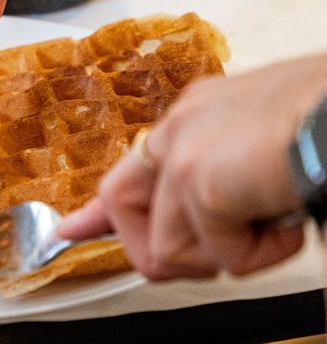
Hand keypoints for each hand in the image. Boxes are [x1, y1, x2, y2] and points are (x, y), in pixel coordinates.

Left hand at [56, 54, 326, 279]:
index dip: (98, 211)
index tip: (72, 229)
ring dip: (224, 255)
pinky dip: (260, 256)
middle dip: (158, 251)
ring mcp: (183, 152)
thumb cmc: (323, 121)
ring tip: (268, 224)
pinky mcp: (198, 181)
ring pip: (166, 246)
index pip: (131, 169)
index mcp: (197, 117)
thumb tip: (218, 219)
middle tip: (211, 256)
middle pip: (121, 206)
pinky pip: (216, 256)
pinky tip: (286, 221)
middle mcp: (180, 127)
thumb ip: (225, 177)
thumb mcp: (264, 146)